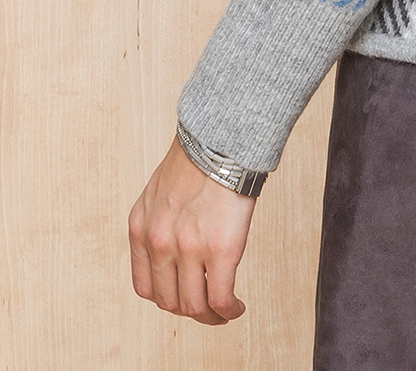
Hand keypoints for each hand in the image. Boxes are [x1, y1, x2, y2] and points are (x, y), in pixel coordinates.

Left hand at [128, 136, 256, 324]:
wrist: (222, 137)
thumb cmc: (199, 156)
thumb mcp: (160, 190)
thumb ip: (159, 220)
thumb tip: (174, 244)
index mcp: (140, 228)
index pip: (145, 286)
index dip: (167, 298)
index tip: (183, 296)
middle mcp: (158, 243)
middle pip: (168, 301)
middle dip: (189, 310)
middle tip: (207, 310)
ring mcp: (188, 249)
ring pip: (194, 306)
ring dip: (210, 317)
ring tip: (224, 312)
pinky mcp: (220, 250)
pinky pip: (219, 298)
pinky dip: (228, 311)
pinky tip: (236, 307)